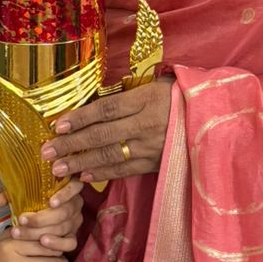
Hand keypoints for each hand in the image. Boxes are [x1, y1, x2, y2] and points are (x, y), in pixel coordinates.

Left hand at [7, 180, 84, 252]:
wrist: (35, 218)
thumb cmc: (31, 202)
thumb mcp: (19, 194)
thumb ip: (9, 195)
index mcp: (67, 186)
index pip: (74, 187)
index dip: (64, 194)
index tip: (50, 202)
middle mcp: (75, 203)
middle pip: (64, 212)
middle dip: (41, 218)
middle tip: (22, 220)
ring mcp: (75, 221)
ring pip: (63, 227)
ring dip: (41, 231)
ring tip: (22, 232)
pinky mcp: (73, 237)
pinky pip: (70, 242)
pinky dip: (57, 243)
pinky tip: (43, 242)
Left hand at [41, 80, 171, 183]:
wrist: (215, 119)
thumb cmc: (181, 97)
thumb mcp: (159, 85)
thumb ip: (130, 94)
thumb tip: (96, 101)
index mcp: (146, 100)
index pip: (106, 110)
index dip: (80, 118)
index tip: (57, 124)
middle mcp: (147, 124)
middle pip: (102, 135)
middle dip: (72, 144)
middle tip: (47, 151)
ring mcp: (152, 147)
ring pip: (110, 156)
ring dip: (81, 163)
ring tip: (58, 169)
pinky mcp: (156, 163)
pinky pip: (125, 169)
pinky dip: (103, 173)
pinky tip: (84, 176)